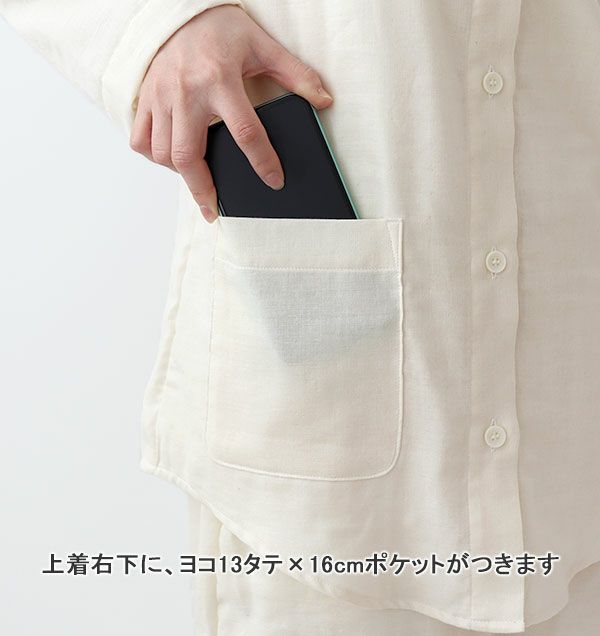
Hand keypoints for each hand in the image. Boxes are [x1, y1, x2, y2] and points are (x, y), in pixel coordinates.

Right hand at [130, 4, 332, 221]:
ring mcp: (162, 97)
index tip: (274, 181)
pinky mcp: (146, 98)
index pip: (245, 133)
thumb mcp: (263, 45)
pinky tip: (172, 160)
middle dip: (203, 189)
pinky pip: (141, 139)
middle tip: (214, 209)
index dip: (262, 162)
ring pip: (164, 152)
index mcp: (220, 80)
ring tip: (198, 182)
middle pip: (189, 155)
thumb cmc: (221, 28)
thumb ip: (295, 74)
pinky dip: (155, 156)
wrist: (180, 9)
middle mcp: (187, 92)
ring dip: (181, 174)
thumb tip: (324, 100)